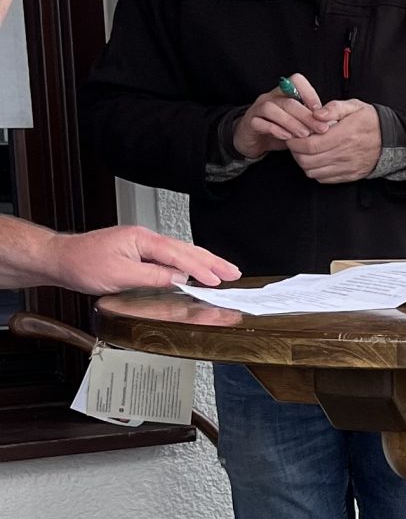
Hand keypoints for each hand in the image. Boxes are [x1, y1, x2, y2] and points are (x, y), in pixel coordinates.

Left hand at [40, 223, 239, 297]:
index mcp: (142, 240)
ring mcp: (141, 245)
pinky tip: (193, 270)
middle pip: (185, 249)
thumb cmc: (82, 264)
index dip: (201, 268)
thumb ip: (153, 277)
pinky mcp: (137, 253)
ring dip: (202, 262)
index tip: (217, 280)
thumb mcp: (120, 275)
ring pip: (179, 252)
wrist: (61, 259)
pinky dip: (186, 263)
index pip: (179, 255)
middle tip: (233, 272)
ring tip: (222, 271)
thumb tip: (178, 279)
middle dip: (212, 261)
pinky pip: (169, 257)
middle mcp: (144, 239)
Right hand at [232, 73, 324, 158]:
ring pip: (272, 109)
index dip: (310, 94)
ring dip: (291, 122)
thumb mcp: (298, 123)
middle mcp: (271, 97)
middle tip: (320, 129)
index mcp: (284, 93)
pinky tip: (287, 137)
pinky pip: (260, 123)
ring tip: (304, 134)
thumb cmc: (279, 129)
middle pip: (289, 100)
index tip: (321, 112)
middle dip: (307, 115)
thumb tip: (332, 122)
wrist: (254, 140)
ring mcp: (258, 109)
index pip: (296, 81)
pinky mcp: (250, 123)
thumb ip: (311, 119)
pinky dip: (275, 129)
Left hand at [292, 99, 382, 183]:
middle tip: (296, 144)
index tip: (293, 136)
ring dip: (304, 163)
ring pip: (313, 172)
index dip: (295, 142)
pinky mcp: (349, 175)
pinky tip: (317, 161)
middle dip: (296, 153)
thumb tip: (316, 114)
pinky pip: (324, 179)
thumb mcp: (354, 106)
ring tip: (306, 152)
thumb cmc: (371, 122)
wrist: (391, 140)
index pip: (310, 145)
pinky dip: (316, 172)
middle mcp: (344, 154)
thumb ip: (333, 108)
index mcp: (344, 135)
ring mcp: (346, 167)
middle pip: (307, 161)